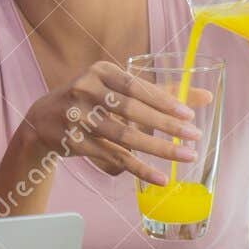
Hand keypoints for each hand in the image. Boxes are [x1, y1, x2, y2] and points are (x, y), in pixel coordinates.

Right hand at [20, 61, 210, 184]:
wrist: (42, 120)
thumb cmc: (90, 100)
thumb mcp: (116, 89)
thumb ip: (159, 93)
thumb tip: (206, 96)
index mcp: (99, 71)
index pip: (135, 86)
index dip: (162, 101)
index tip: (188, 114)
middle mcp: (85, 90)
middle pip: (131, 111)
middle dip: (166, 125)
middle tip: (194, 136)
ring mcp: (76, 117)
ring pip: (123, 137)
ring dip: (158, 149)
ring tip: (185, 156)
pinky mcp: (73, 142)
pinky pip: (113, 157)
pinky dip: (139, 169)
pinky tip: (160, 177)